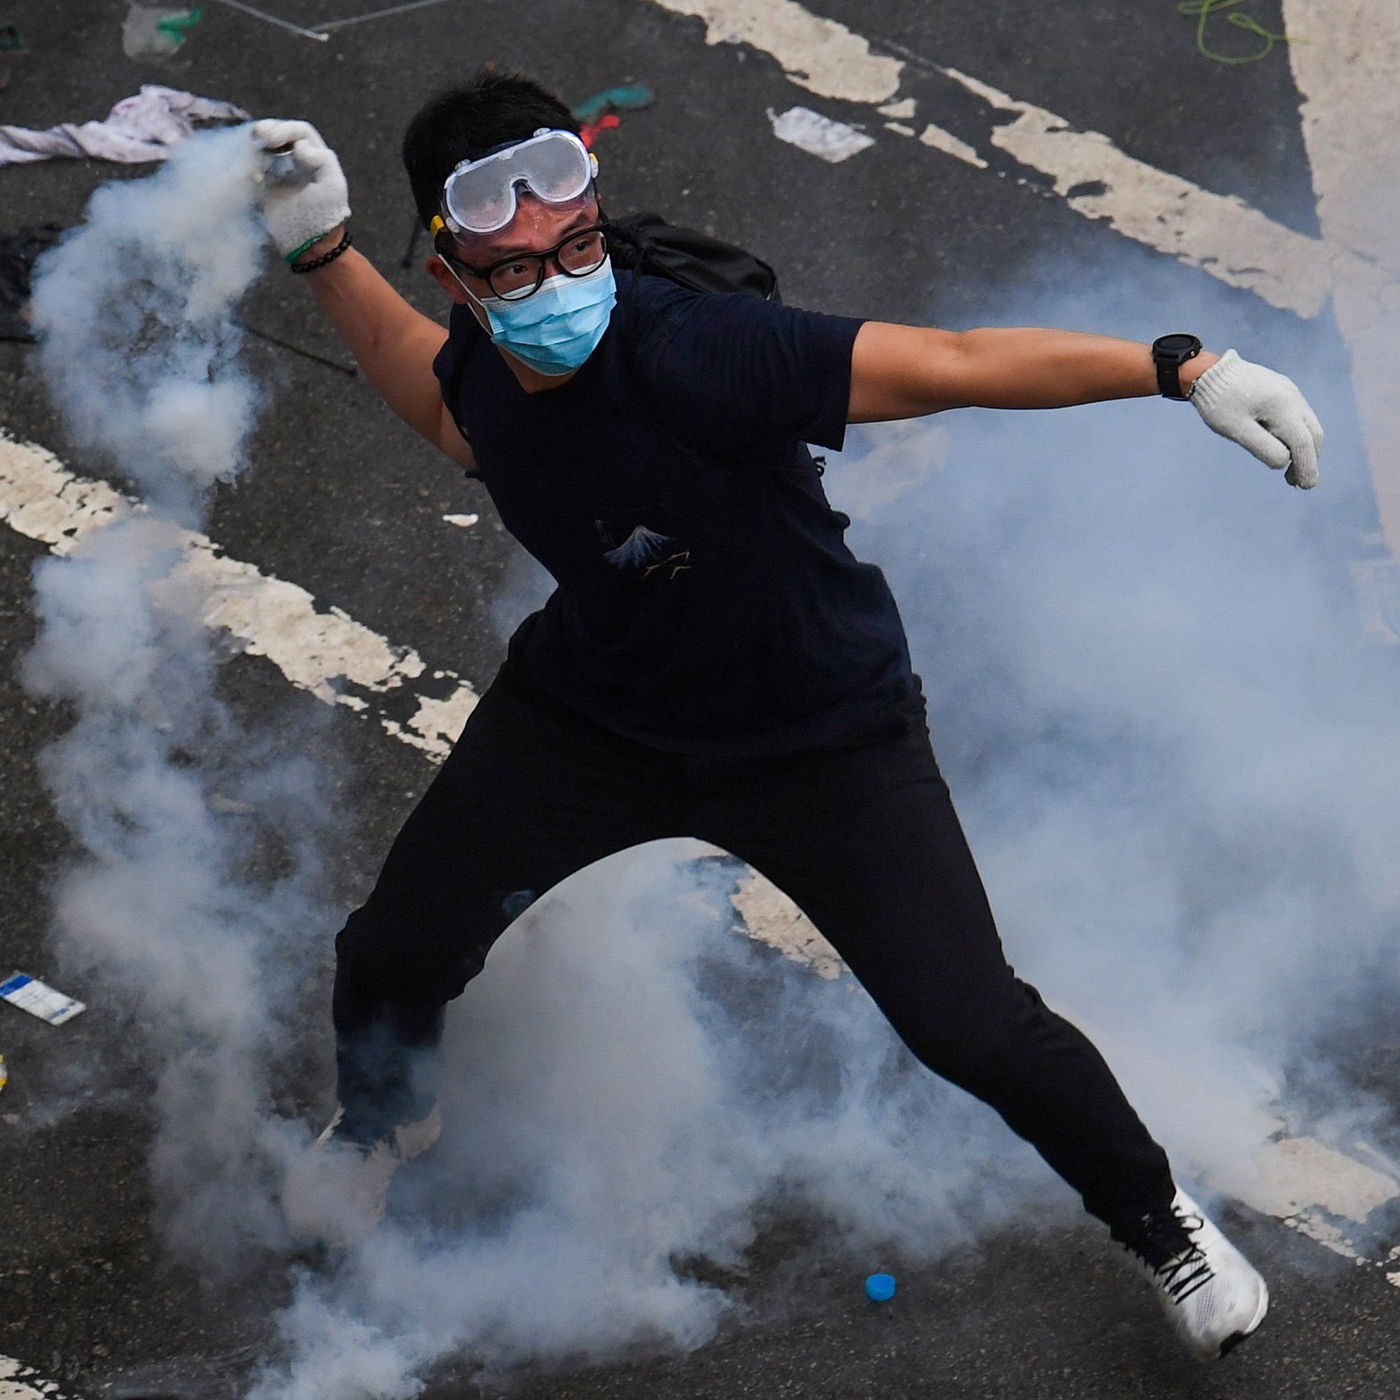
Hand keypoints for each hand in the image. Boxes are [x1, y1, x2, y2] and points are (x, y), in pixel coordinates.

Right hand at [251, 118, 350, 260]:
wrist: (309, 244)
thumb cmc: (324, 216)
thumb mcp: (333, 186)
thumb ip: (323, 160)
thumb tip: (299, 146)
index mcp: (317, 160)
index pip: (301, 133)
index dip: (286, 129)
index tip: (273, 140)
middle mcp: (299, 163)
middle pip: (282, 135)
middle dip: (269, 130)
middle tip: (258, 134)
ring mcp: (281, 174)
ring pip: (267, 148)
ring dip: (258, 144)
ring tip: (252, 145)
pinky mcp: (266, 188)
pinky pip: (254, 168)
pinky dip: (249, 162)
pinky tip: (249, 167)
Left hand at [1188, 350, 1322, 488]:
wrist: (1208, 373)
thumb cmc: (1218, 403)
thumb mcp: (1236, 429)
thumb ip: (1262, 447)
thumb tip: (1285, 463)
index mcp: (1282, 405)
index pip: (1303, 442)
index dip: (1306, 466)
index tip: (1305, 487)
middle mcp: (1292, 397)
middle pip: (1313, 434)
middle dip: (1309, 460)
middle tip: (1297, 483)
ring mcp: (1290, 392)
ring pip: (1308, 426)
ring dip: (1304, 450)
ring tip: (1289, 471)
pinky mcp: (1283, 391)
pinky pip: (1299, 418)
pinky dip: (1297, 436)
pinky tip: (1284, 449)